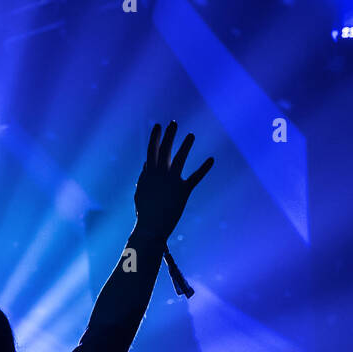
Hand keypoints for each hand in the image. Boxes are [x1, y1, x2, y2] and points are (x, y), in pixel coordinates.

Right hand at [133, 121, 212, 242]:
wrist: (151, 228)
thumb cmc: (145, 212)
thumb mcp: (141, 192)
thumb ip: (144, 177)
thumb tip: (146, 164)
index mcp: (149, 174)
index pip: (151, 151)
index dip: (155, 137)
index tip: (158, 126)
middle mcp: (160, 175)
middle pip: (165, 150)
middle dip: (169, 136)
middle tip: (174, 123)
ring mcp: (171, 182)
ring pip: (180, 160)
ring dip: (186, 146)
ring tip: (191, 135)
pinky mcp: (183, 191)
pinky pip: (195, 177)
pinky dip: (204, 168)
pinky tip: (211, 159)